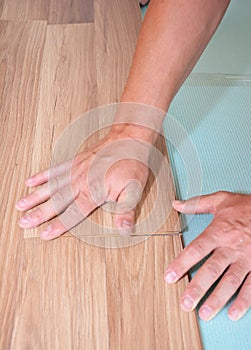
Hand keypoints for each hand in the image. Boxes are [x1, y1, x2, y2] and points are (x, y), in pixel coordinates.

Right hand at [16, 128, 151, 239]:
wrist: (128, 139)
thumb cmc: (131, 164)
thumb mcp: (135, 190)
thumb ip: (126, 210)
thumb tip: (124, 229)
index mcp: (94, 191)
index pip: (73, 213)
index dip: (59, 225)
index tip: (45, 234)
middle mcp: (81, 181)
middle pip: (57, 201)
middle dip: (39, 213)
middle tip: (24, 222)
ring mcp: (76, 170)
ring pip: (52, 185)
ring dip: (35, 196)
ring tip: (21, 205)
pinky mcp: (75, 161)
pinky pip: (55, 169)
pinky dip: (43, 175)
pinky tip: (31, 180)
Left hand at [165, 191, 250, 320]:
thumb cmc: (246, 207)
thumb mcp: (221, 200)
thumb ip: (197, 204)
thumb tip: (176, 204)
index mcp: (219, 231)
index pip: (197, 249)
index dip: (181, 263)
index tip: (169, 276)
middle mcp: (232, 247)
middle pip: (212, 269)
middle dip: (197, 287)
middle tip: (185, 303)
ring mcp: (246, 258)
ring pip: (231, 281)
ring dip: (218, 298)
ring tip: (205, 313)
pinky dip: (244, 301)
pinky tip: (233, 313)